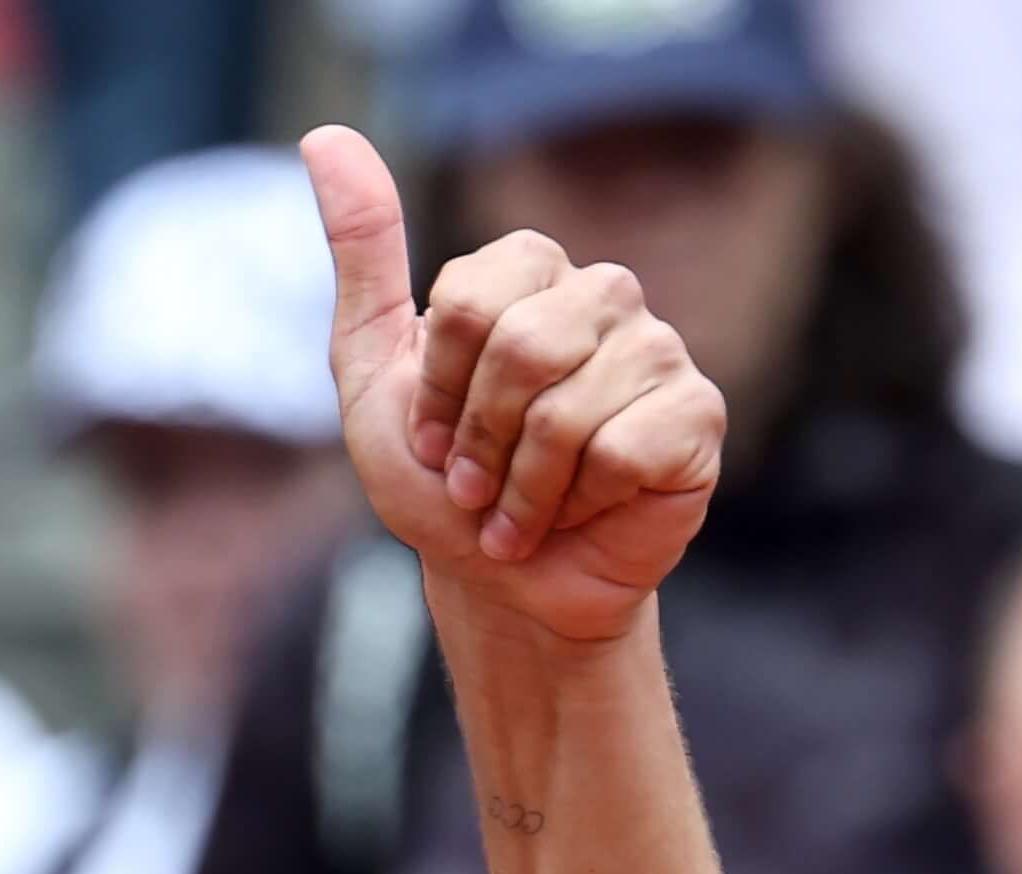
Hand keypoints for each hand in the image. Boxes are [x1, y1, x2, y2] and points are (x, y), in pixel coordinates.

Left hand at [303, 125, 723, 644]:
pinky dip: (579, 503)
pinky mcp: (696, 415)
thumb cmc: (441, 485)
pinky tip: (581, 514)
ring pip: (569, 411)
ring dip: (523, 489)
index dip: (439, 391)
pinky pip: (623, 450)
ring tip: (523, 510)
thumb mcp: (372, 375)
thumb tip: (325, 138)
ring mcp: (656, 349)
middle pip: (523, 349)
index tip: (436, 437)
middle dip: (479, 443)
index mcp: (529, 271)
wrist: (506, 587)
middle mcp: (601, 295)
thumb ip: (363, 258)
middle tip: (476, 487)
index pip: (469, 301)